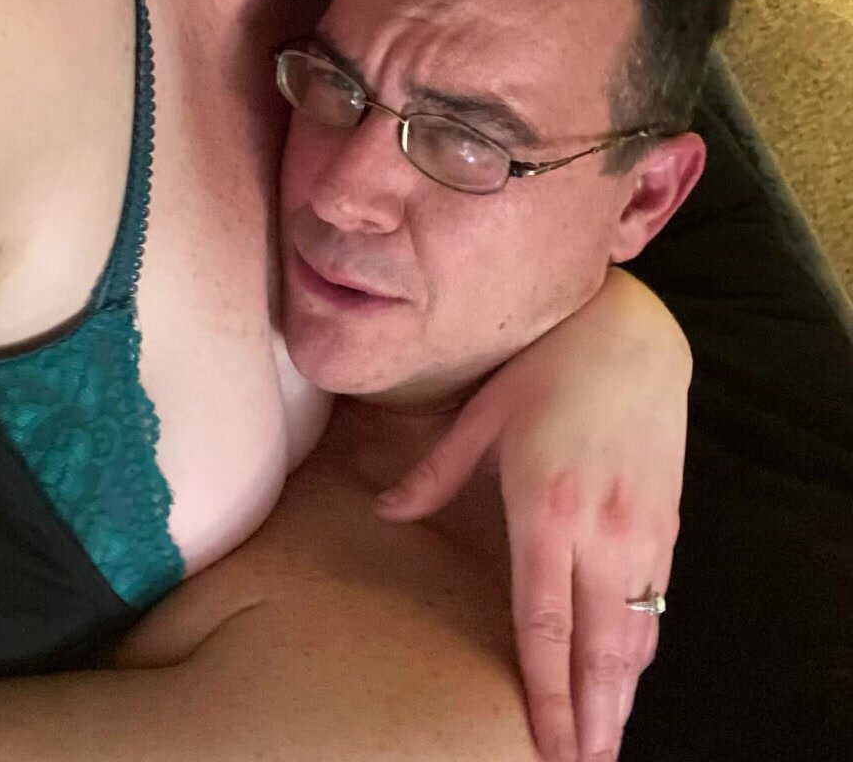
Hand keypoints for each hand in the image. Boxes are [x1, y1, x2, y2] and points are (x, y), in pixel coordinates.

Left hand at [375, 268, 689, 761]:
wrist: (634, 333)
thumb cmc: (548, 367)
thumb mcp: (483, 414)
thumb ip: (434, 474)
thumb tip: (386, 510)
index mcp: (544, 509)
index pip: (543, 623)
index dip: (543, 691)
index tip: (543, 743)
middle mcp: (600, 531)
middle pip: (597, 647)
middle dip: (591, 716)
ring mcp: (641, 529)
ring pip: (635, 632)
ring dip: (622, 693)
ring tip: (607, 740)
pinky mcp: (668, 519)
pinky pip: (657, 600)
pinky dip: (644, 645)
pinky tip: (632, 672)